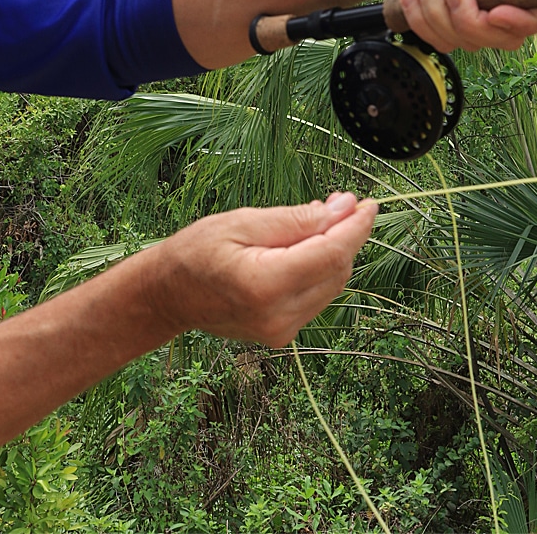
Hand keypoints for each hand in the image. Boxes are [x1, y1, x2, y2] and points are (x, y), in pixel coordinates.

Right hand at [148, 193, 377, 346]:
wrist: (167, 296)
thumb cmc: (196, 252)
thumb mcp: (244, 222)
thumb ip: (296, 220)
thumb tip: (342, 209)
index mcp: (266, 284)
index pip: (331, 253)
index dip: (356, 226)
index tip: (369, 203)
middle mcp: (279, 315)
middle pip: (337, 270)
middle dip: (346, 234)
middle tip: (341, 202)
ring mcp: (282, 330)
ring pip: (332, 284)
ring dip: (336, 250)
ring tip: (323, 218)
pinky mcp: (283, 334)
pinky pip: (318, 296)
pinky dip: (321, 269)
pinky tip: (308, 245)